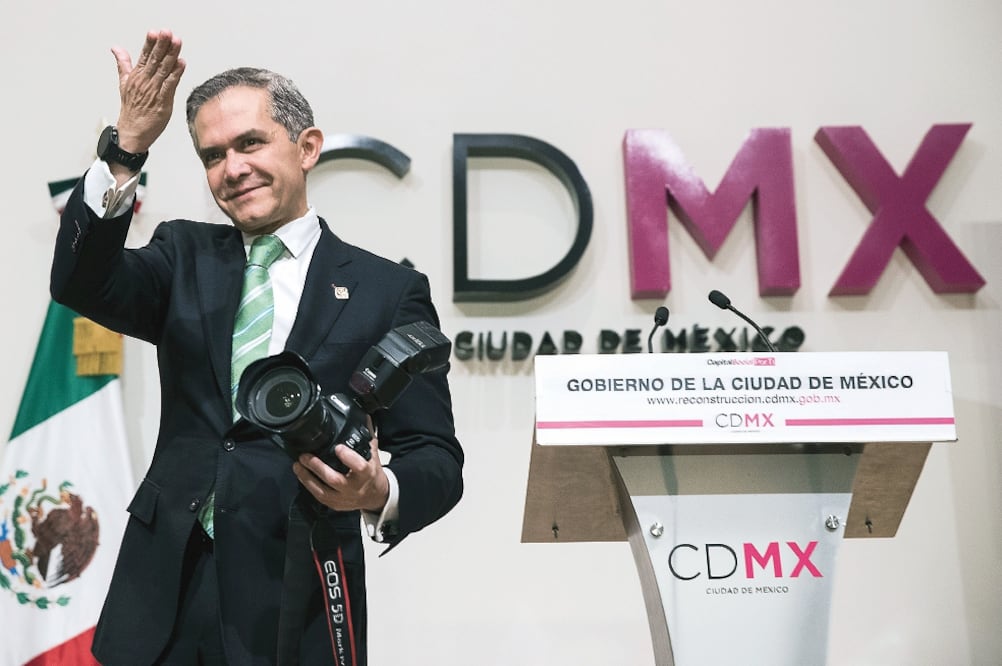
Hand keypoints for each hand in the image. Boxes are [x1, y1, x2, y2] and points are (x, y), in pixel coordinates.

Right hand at [111, 29, 185, 154]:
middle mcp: (144, 81)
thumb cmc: (131, 109)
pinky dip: (176, 74)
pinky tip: (181, 64)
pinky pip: (170, 85)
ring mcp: (153, 91)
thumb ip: (123, 63)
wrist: (132, 132)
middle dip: (162, 45)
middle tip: (167, 32)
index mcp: (136, 76)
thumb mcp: (123, 83)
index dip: (150, 43)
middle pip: (154, 59)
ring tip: (177, 42)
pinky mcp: (162, 102)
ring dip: (171, 55)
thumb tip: (115, 47)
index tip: (155, 32)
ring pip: (163, 69)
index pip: (144, 56)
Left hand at [292, 439, 389, 513]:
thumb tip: (364, 417)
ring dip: (307, 477)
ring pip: (322, 491)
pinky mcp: (335, 505)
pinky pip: (319, 496)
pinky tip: (301, 475)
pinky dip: (308, 485)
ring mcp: (344, 498)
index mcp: (366, 474)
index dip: (348, 457)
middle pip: (334, 479)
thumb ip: (367, 437)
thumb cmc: (372, 474)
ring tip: (297, 465)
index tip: (338, 447)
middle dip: (317, 467)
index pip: (359, 466)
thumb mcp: (373, 455)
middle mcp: (355, 488)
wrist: (375, 497)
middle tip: (305, 456)